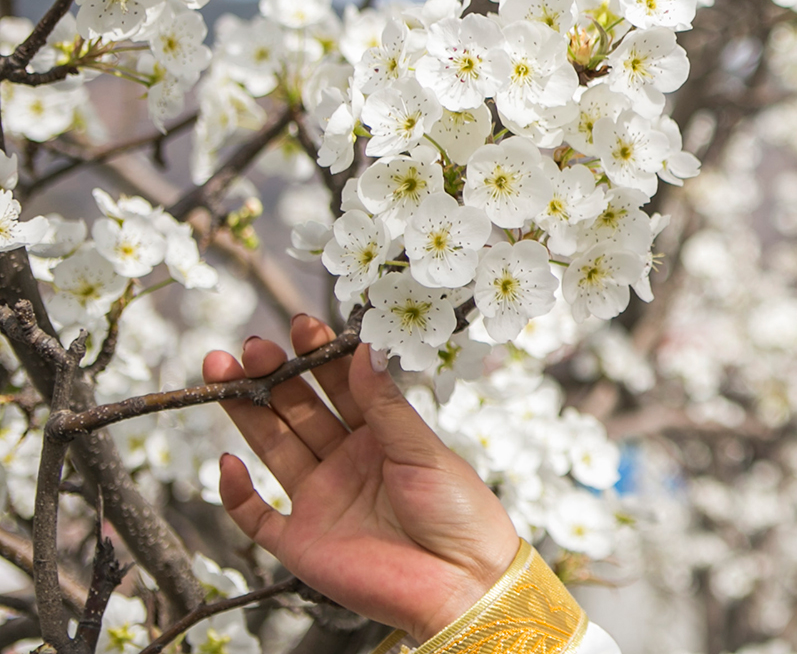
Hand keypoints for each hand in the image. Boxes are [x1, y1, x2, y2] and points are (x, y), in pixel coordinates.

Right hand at [204, 314, 520, 641]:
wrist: (462, 585)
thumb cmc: (459, 515)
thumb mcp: (425, 452)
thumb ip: (387, 406)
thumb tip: (363, 351)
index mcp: (381, 437)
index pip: (341, 387)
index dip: (318, 357)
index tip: (300, 327)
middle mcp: (346, 463)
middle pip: (299, 411)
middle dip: (272, 376)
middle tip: (249, 346)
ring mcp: (320, 500)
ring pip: (272, 447)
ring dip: (246, 413)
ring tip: (220, 372)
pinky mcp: (301, 543)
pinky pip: (256, 516)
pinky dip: (236, 491)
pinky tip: (226, 461)